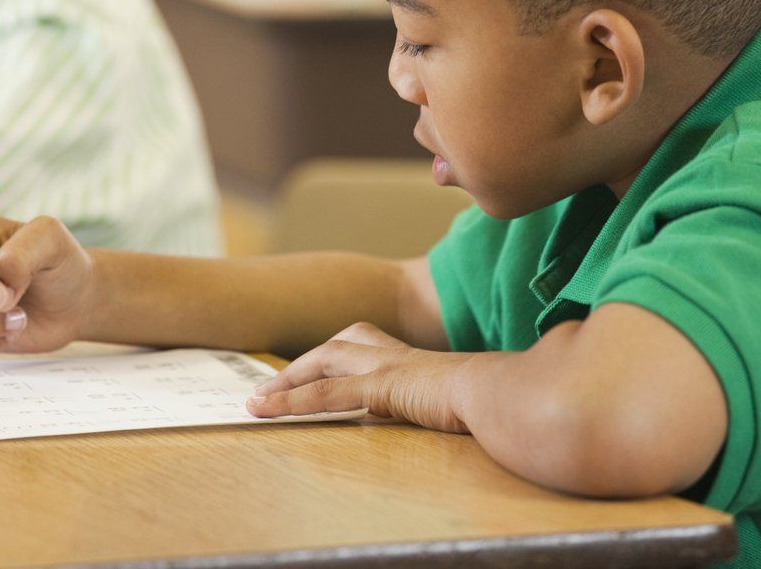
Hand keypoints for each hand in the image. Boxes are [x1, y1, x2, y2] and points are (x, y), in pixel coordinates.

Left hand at [246, 322, 476, 432]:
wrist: (503, 393)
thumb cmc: (488, 398)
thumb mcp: (450, 397)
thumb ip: (427, 397)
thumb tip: (414, 407)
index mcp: (408, 356)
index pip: (357, 350)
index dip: (326, 363)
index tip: (303, 378)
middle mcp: (392, 353)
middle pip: (333, 349)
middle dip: (299, 368)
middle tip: (267, 389)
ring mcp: (386, 365)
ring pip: (322, 367)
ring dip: (285, 384)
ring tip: (257, 402)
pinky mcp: (382, 385)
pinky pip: (326, 395)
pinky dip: (293, 402)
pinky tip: (269, 410)